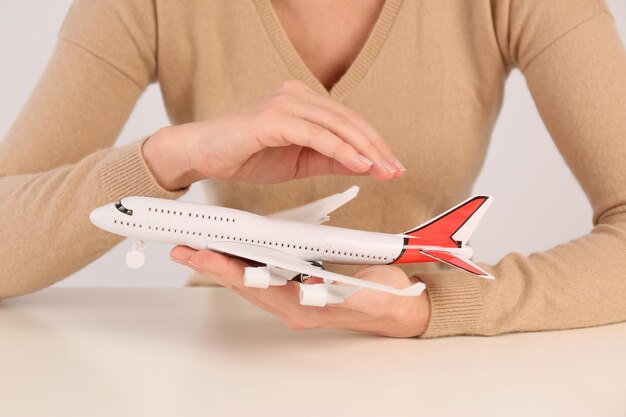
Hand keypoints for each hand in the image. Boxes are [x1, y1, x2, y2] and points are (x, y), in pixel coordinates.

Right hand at [143, 80, 405, 189]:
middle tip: (394, 170)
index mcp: (302, 102)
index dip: (373, 143)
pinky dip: (340, 150)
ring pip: (337, 125)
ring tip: (382, 170)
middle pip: (348, 120)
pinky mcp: (274, 117)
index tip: (391, 166)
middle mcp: (296, 96)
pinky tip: (358, 164)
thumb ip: (329, 158)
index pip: (347, 121)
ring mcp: (285, 104)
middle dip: (376, 147)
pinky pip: (316, 134)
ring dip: (364, 149)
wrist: (201, 154)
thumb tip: (364, 163)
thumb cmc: (244, 155)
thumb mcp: (298, 162)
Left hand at [170, 246, 430, 336]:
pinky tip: (238, 250)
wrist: (401, 308)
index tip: (201, 253)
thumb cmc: (385, 301)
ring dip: (226, 262)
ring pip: (251, 279)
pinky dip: (247, 261)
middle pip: (244, 282)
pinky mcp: (299, 287)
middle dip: (214, 264)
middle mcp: (292, 305)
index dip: (226, 267)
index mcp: (303, 308)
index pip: (255, 285)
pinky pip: (265, 275)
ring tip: (201, 247)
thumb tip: (312, 289)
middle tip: (185, 247)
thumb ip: (340, 292)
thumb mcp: (366, 294)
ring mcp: (293, 297)